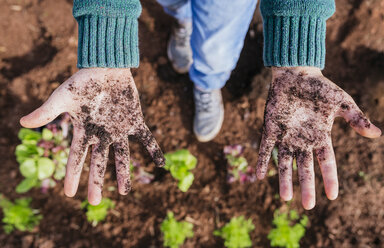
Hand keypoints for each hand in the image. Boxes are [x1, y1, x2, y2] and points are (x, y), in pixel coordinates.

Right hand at [20, 68, 164, 204]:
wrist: (106, 67)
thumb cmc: (83, 81)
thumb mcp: (62, 97)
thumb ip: (47, 111)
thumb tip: (22, 122)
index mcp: (85, 131)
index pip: (77, 158)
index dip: (73, 176)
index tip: (69, 194)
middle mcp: (102, 134)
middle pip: (99, 162)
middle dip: (97, 181)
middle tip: (95, 202)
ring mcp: (119, 129)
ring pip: (122, 155)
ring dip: (124, 173)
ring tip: (125, 192)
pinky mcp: (134, 121)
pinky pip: (146, 138)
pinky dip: (154, 149)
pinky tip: (161, 164)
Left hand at [256, 67, 380, 209]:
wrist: (296, 73)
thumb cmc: (320, 87)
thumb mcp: (341, 102)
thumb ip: (355, 118)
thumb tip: (377, 134)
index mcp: (320, 136)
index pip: (326, 162)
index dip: (329, 179)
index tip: (332, 196)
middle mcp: (302, 140)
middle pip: (305, 168)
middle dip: (306, 186)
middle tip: (307, 206)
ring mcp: (285, 136)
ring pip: (284, 162)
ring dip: (284, 179)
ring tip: (285, 198)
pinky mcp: (270, 129)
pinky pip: (265, 148)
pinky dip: (262, 160)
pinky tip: (259, 175)